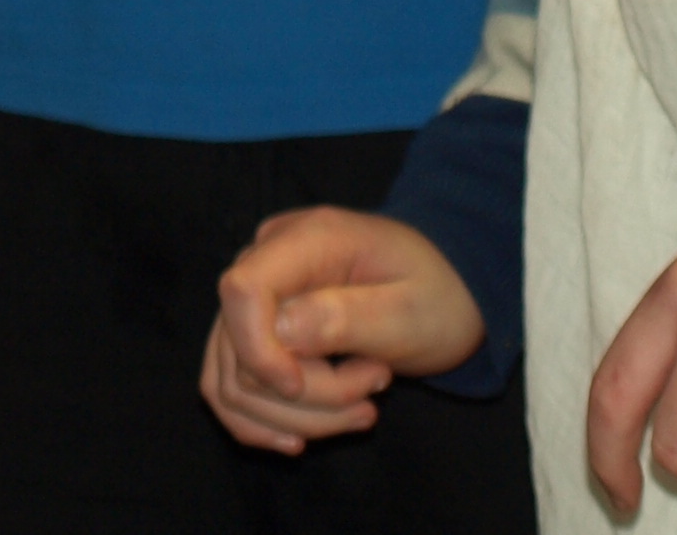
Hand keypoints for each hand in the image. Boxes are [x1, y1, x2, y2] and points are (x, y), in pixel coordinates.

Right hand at [203, 206, 483, 455]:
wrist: (448, 290)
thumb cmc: (437, 296)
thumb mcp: (410, 312)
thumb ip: (346, 317)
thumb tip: (281, 331)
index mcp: (307, 239)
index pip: (242, 291)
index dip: (260, 353)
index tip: (304, 388)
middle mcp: (268, 258)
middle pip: (239, 346)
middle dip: (304, 396)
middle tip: (373, 394)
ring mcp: (257, 292)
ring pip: (232, 377)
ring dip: (291, 416)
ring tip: (360, 410)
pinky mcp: (253, 326)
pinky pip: (229, 384)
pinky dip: (260, 421)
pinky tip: (301, 436)